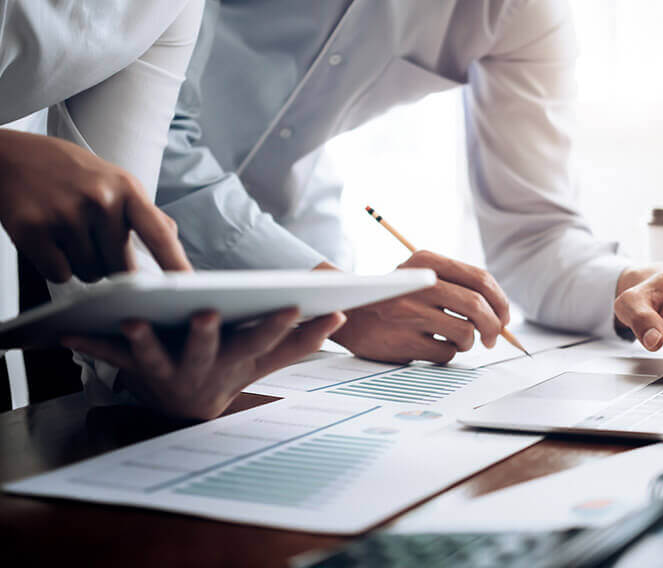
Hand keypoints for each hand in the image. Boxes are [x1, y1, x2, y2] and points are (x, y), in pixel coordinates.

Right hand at [0, 130, 190, 282]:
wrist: (11, 156)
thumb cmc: (70, 173)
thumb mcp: (116, 180)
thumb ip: (145, 211)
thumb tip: (172, 238)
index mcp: (127, 188)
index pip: (160, 234)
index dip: (176, 263)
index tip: (190, 286)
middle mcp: (100, 200)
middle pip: (123, 269)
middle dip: (112, 265)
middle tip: (93, 238)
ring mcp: (66, 215)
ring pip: (92, 274)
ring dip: (83, 265)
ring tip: (69, 233)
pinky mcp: (33, 230)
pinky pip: (60, 275)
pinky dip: (57, 266)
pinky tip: (49, 240)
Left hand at [62, 309, 345, 418]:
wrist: (186, 407)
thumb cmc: (229, 370)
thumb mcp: (265, 359)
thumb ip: (300, 340)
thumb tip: (340, 316)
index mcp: (238, 360)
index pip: (264, 341)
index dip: (279, 326)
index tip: (295, 305)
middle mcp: (203, 369)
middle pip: (207, 350)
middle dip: (206, 334)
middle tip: (206, 314)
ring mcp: (167, 371)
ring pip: (154, 357)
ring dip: (142, 341)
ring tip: (132, 321)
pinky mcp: (134, 369)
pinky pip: (108, 357)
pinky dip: (89, 343)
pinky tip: (66, 332)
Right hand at [323, 250, 510, 363]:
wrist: (349, 314)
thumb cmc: (396, 298)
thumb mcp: (420, 275)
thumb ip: (458, 285)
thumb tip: (501, 314)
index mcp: (426, 261)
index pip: (481, 279)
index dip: (500, 301)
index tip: (504, 316)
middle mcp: (419, 284)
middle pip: (478, 307)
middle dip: (495, 327)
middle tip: (493, 338)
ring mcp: (410, 313)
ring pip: (466, 333)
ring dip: (468, 342)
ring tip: (454, 340)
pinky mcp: (404, 341)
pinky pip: (446, 353)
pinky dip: (446, 353)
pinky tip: (430, 345)